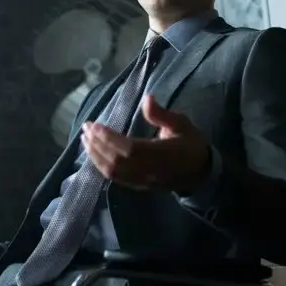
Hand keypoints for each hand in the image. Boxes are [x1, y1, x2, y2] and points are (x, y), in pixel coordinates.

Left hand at [81, 94, 210, 191]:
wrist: (201, 172)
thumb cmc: (191, 144)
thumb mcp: (182, 123)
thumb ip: (162, 114)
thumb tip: (147, 99)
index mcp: (164, 154)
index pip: (130, 149)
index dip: (110, 139)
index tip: (95, 125)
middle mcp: (151, 171)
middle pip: (117, 161)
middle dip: (97, 144)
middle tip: (86, 128)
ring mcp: (143, 181)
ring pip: (113, 172)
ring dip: (95, 155)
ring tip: (85, 139)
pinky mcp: (139, 186)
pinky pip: (116, 178)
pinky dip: (101, 166)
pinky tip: (93, 154)